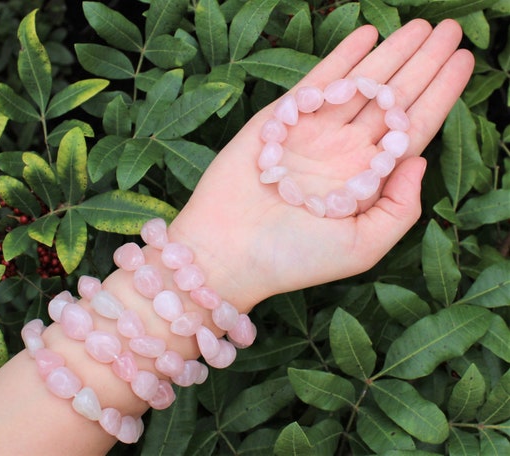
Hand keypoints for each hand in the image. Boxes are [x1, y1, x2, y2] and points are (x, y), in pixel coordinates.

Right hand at [169, 19, 474, 310]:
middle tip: (449, 30)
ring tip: (421, 26)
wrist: (227, 251)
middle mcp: (343, 153)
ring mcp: (312, 133)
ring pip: (361, 84)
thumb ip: (400, 208)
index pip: (411, 130)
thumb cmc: (293, 258)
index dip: (440, 95)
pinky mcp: (279, 119)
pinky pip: (317, 81)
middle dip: (422, 64)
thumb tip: (419, 160)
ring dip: (390, 54)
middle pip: (391, 100)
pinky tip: (366, 35)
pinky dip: (342, 58)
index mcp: (366, 182)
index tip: (463, 62)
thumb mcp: (362, 247)